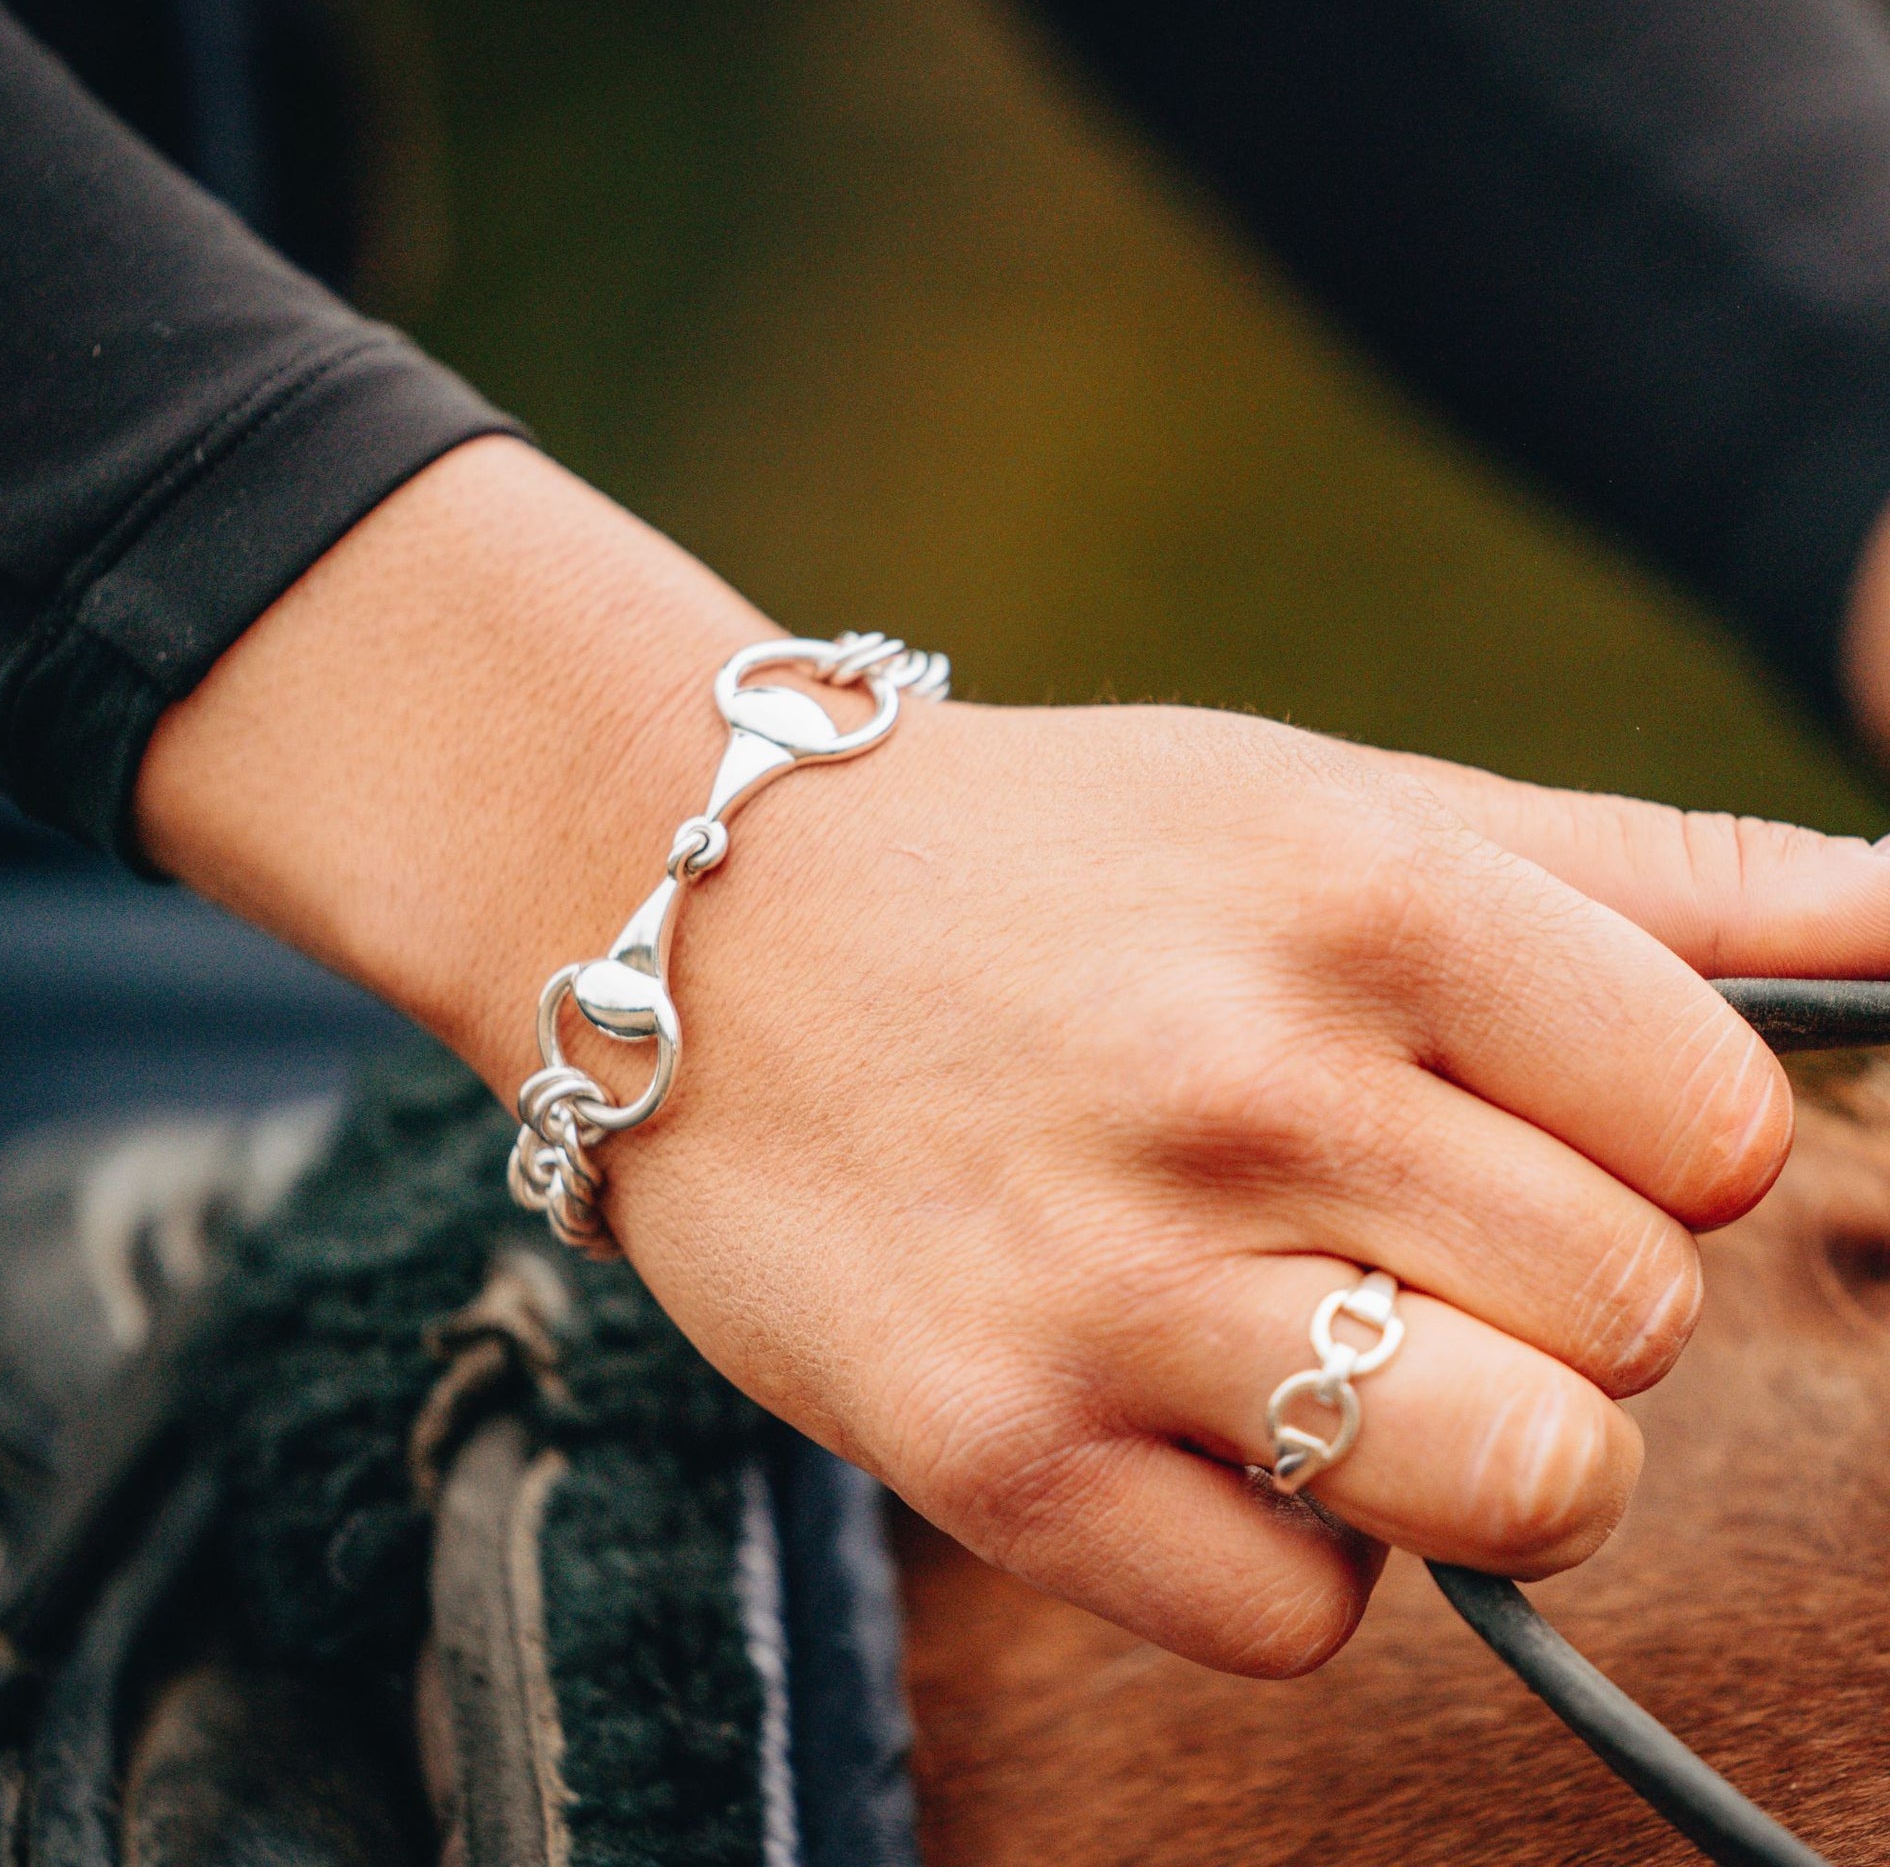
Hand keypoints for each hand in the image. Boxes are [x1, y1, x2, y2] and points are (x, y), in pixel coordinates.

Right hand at [138, 439, 1889, 1675]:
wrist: (697, 921)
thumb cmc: (1048, 860)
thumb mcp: (1321, 798)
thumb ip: (1641, 870)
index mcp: (1363, 897)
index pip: (1718, 1128)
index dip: (1648, 1146)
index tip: (1528, 1125)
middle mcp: (1246, 1089)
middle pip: (1637, 1318)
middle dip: (1551, 1284)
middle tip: (1385, 1213)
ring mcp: (1114, 1285)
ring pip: (1523, 1484)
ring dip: (1462, 1436)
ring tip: (1318, 1331)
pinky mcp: (995, 1449)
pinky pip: (1300, 1615)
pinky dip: (1279, 1541)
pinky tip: (1173, 1405)